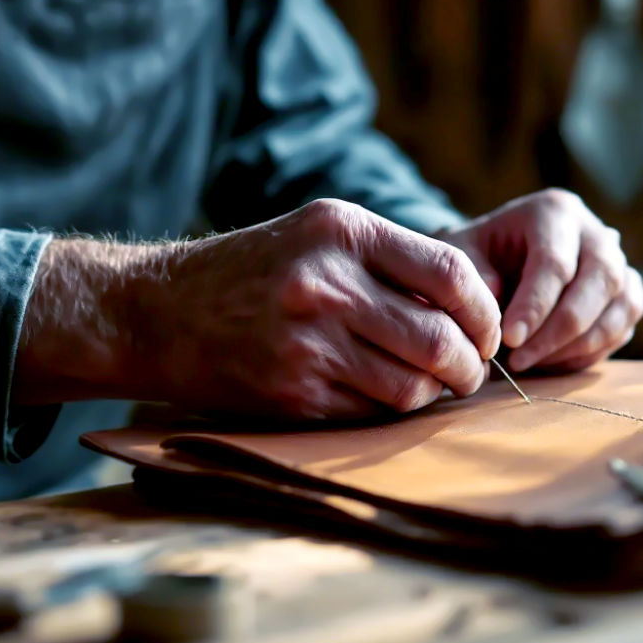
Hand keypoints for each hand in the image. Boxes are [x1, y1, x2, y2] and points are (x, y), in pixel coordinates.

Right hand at [14, 199, 500, 420]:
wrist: (155, 311)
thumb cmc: (253, 271)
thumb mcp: (317, 234)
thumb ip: (391, 258)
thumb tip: (474, 304)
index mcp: (343, 230)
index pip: (452, 274)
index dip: (485, 312)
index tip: (487, 331)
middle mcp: (327, 282)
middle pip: (440, 338)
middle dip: (469, 366)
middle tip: (469, 373)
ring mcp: (307, 341)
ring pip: (411, 386)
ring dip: (434, 395)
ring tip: (430, 388)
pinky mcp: (291, 391)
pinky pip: (370, 412)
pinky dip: (390, 411)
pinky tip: (383, 397)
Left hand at [439, 189, 642, 372]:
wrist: (499, 258)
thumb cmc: (479, 255)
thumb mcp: (462, 253)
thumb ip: (474, 274)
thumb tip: (498, 301)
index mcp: (554, 210)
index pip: (555, 261)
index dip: (535, 305)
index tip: (509, 340)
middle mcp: (595, 231)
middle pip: (601, 279)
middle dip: (562, 328)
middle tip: (521, 361)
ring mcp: (618, 261)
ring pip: (623, 303)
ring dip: (581, 344)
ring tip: (534, 363)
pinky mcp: (626, 291)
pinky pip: (625, 325)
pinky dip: (594, 351)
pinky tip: (554, 362)